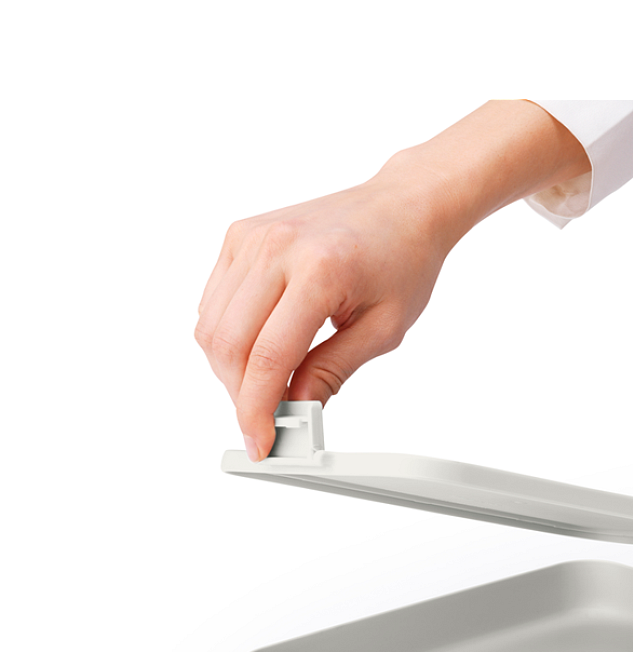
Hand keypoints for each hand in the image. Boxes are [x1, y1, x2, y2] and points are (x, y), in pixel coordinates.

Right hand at [195, 101, 588, 459]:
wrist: (402, 206)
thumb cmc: (402, 261)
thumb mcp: (383, 330)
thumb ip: (333, 372)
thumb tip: (295, 410)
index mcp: (318, 270)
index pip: (267, 357)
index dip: (257, 410)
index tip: (261, 444)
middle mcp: (275, 247)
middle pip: (227, 345)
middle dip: (240, 394)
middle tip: (268, 419)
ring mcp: (250, 237)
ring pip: (211, 325)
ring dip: (231, 369)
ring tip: (270, 383)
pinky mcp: (239, 236)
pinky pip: (214, 301)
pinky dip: (229, 336)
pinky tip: (262, 347)